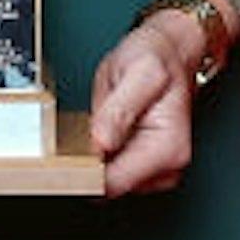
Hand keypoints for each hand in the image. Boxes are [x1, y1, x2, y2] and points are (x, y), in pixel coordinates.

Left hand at [86, 20, 199, 197]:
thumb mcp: (137, 71)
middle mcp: (168, 166)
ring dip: (95, 159)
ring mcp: (158, 170)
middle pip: (109, 188)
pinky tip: (105, 131)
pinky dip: (101, 157)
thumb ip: (118, 110)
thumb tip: (100, 144)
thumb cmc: (157, 58)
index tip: (67, 152)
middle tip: (85, 128)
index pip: (113, 184)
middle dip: (89, 163)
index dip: (83, 171)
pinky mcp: (146, 168)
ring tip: (100, 123)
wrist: (171, 51)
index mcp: (167, 148)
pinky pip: (112, 173)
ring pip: (107, 183)